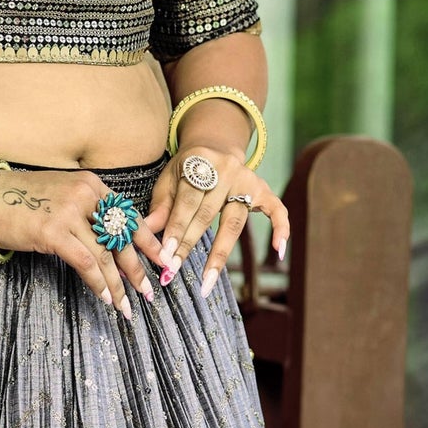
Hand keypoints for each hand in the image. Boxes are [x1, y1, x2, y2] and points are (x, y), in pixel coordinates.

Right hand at [0, 168, 159, 321]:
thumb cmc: (18, 199)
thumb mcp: (60, 195)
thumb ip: (85, 211)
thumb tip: (107, 241)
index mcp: (92, 185)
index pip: (128, 216)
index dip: (148, 241)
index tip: (163, 261)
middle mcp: (85, 195)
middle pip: (121, 238)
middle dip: (137, 269)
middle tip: (149, 291)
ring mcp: (69, 213)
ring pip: (105, 255)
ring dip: (118, 285)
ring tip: (127, 305)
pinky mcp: (53, 232)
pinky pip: (85, 262)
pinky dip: (98, 283)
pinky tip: (104, 298)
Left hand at [141, 145, 290, 298]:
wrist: (216, 146)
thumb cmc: (188, 168)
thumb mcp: (170, 177)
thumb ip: (161, 204)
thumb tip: (146, 230)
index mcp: (200, 161)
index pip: (187, 201)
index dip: (175, 228)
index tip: (165, 255)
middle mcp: (227, 170)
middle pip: (207, 214)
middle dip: (189, 245)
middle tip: (174, 271)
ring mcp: (248, 180)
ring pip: (234, 222)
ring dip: (219, 254)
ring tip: (207, 281)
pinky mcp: (264, 190)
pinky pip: (277, 210)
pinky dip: (281, 229)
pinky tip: (278, 252)